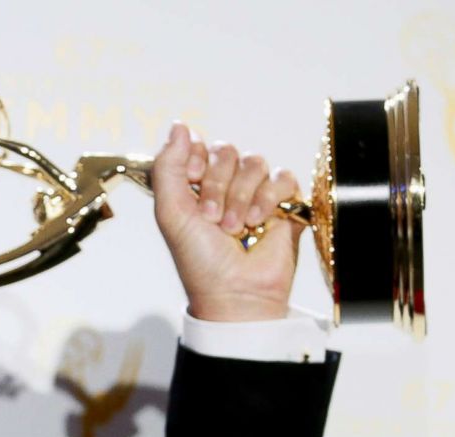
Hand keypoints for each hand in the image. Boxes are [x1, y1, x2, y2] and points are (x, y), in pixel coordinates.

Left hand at [150, 122, 305, 321]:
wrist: (234, 292)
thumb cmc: (199, 261)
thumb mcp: (170, 213)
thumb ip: (168, 167)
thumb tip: (180, 125)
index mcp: (195, 186)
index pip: (198, 146)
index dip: (196, 160)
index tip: (192, 183)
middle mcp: (225, 185)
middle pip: (226, 151)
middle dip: (217, 185)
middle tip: (212, 219)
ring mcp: (255, 193)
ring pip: (254, 163)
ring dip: (240, 196)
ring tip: (235, 228)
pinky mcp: (285, 203)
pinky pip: (282, 177)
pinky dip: (268, 198)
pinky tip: (259, 222)